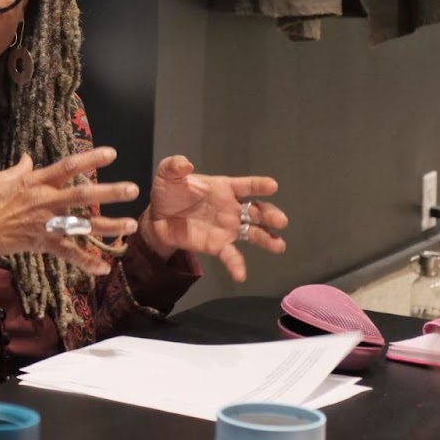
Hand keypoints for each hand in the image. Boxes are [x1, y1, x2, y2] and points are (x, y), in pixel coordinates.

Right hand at [0, 149, 140, 286]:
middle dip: (109, 192)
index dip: (90, 158)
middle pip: (82, 195)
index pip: (67, 167)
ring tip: (131, 226)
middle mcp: (45, 203)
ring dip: (108, 226)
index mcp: (35, 183)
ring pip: (82, 225)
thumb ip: (19, 170)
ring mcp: (46, 225)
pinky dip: (86, 262)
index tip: (112, 153)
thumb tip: (30, 160)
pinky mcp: (42, 244)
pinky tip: (104, 268)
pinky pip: (67, 254)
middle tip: (133, 189)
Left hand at [139, 156, 288, 281]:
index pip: (245, 186)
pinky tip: (240, 275)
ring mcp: (228, 228)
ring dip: (267, 239)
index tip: (272, 186)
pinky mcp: (218, 245)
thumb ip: (174, 166)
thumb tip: (184, 164)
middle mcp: (232, 208)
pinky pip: (231, 256)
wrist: (158, 218)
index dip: (258, 185)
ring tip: (278, 246)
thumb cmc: (170, 193)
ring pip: (253, 233)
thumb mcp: (168, 175)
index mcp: (223, 188)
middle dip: (270, 214)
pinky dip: (236, 265)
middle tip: (281, 221)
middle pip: (257, 210)